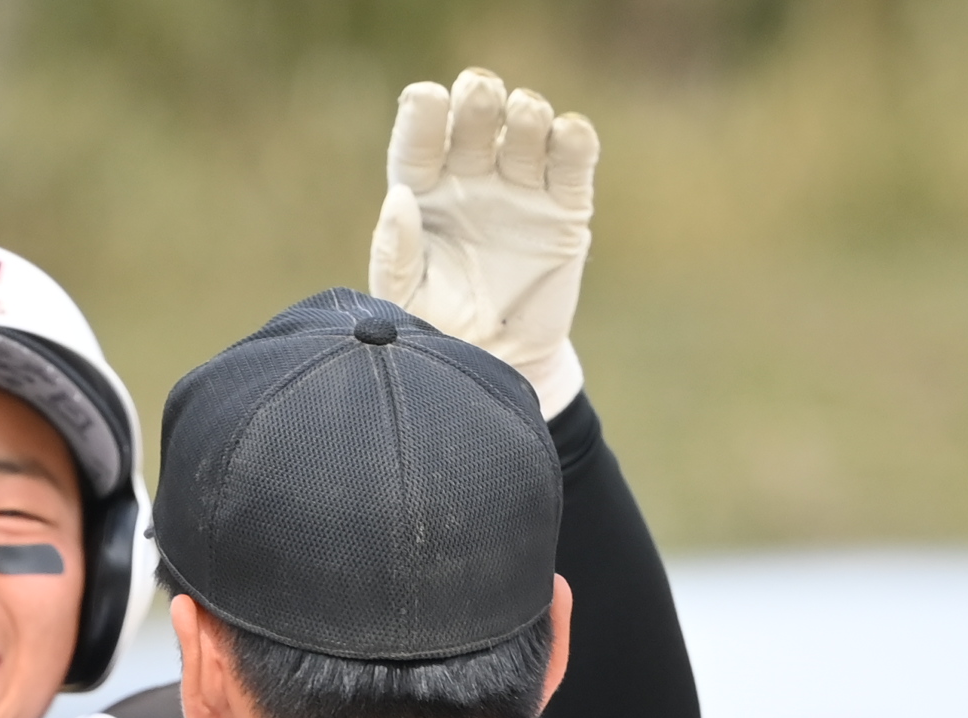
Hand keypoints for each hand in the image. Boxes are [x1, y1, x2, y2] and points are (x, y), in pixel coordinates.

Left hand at [365, 66, 601, 415]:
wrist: (497, 370)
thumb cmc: (438, 335)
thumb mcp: (403, 303)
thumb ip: (393, 254)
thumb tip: (400, 199)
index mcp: (424, 193)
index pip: (419, 140)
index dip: (423, 114)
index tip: (427, 99)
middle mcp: (471, 180)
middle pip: (475, 120)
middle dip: (478, 99)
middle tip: (480, 97)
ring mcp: (521, 191)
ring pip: (526, 129)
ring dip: (527, 113)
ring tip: (525, 117)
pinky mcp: (565, 211)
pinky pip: (572, 163)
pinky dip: (574, 140)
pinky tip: (568, 133)